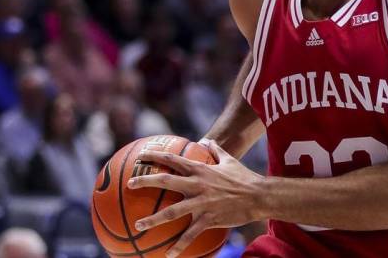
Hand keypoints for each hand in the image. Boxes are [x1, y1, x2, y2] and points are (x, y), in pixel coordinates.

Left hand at [127, 140, 263, 257]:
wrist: (259, 196)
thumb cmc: (245, 177)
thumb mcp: (229, 160)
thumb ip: (216, 150)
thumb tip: (207, 140)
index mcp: (200, 169)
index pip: (173, 159)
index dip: (155, 156)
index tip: (140, 156)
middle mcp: (198, 184)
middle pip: (166, 181)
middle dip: (145, 181)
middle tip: (129, 184)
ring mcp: (202, 202)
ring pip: (172, 211)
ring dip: (153, 219)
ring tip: (138, 225)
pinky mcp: (209, 219)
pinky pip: (190, 234)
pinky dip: (179, 245)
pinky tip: (169, 254)